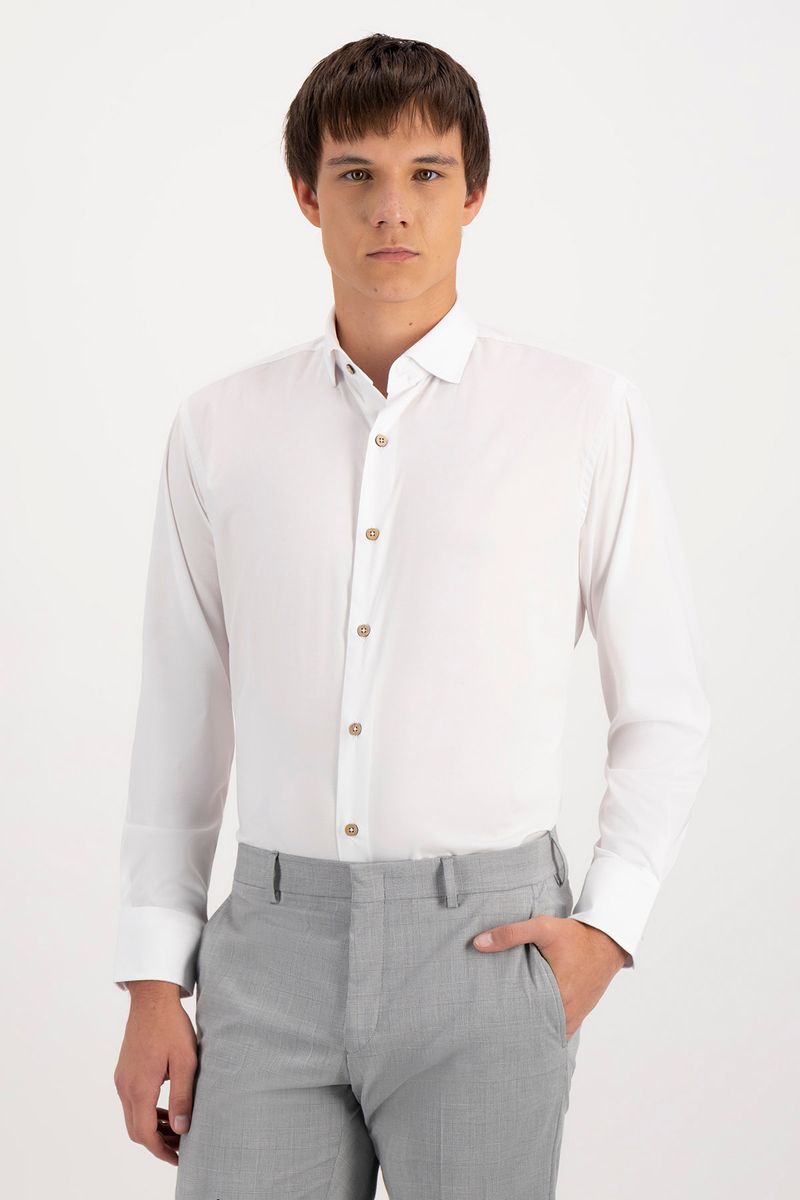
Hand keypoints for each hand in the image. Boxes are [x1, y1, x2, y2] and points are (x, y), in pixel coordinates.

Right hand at [113, 983, 197, 1164]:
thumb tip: (181, 1129)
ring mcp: (122, 1078)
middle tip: (180, 1147)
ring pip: (132, 1117)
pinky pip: (132, 1102)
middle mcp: (125, 1086)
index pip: (145, 1133)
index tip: (179, 1157)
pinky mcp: (124, 1071)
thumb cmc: (171, 1026)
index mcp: (140, 1087)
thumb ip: (183, 1097)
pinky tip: (165, 1109)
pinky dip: (147, 1112)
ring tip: (176, 1130)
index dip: (162, 1150)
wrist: (151, 998)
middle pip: (135, 1130)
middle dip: (157, 1143)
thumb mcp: (186, 1061)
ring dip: (152, 1128)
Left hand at [472, 916, 627, 1038]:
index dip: (505, 1021)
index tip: (486, 1020)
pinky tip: (530, 1025)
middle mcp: (566, 1012)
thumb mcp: (542, 927)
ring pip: (547, 1031)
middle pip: (534, 1028)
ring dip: (531, 1029)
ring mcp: (573, 1016)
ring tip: (507, 1027)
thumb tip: (478, 943)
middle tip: (491, 1025)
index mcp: (556, 996)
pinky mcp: (578, 1014)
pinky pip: (559, 1029)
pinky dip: (546, 1028)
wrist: (606, 942)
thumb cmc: (575, 936)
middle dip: (515, 1028)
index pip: (523, 1018)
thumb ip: (510, 934)